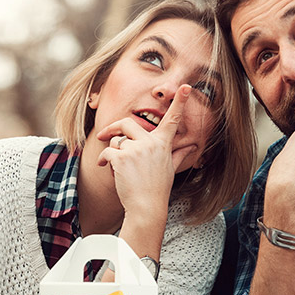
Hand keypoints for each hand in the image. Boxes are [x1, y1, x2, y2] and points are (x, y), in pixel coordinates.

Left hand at [95, 85, 193, 215]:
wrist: (146, 207)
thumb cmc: (158, 189)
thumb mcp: (170, 169)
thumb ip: (178, 154)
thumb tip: (191, 146)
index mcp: (163, 144)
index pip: (173, 120)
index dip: (180, 103)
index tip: (187, 88)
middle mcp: (151, 143)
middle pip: (128, 123)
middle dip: (114, 128)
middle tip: (104, 134)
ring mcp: (136, 149)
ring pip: (116, 140)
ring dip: (112, 152)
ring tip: (115, 167)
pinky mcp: (122, 157)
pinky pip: (107, 151)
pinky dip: (103, 160)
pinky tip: (104, 168)